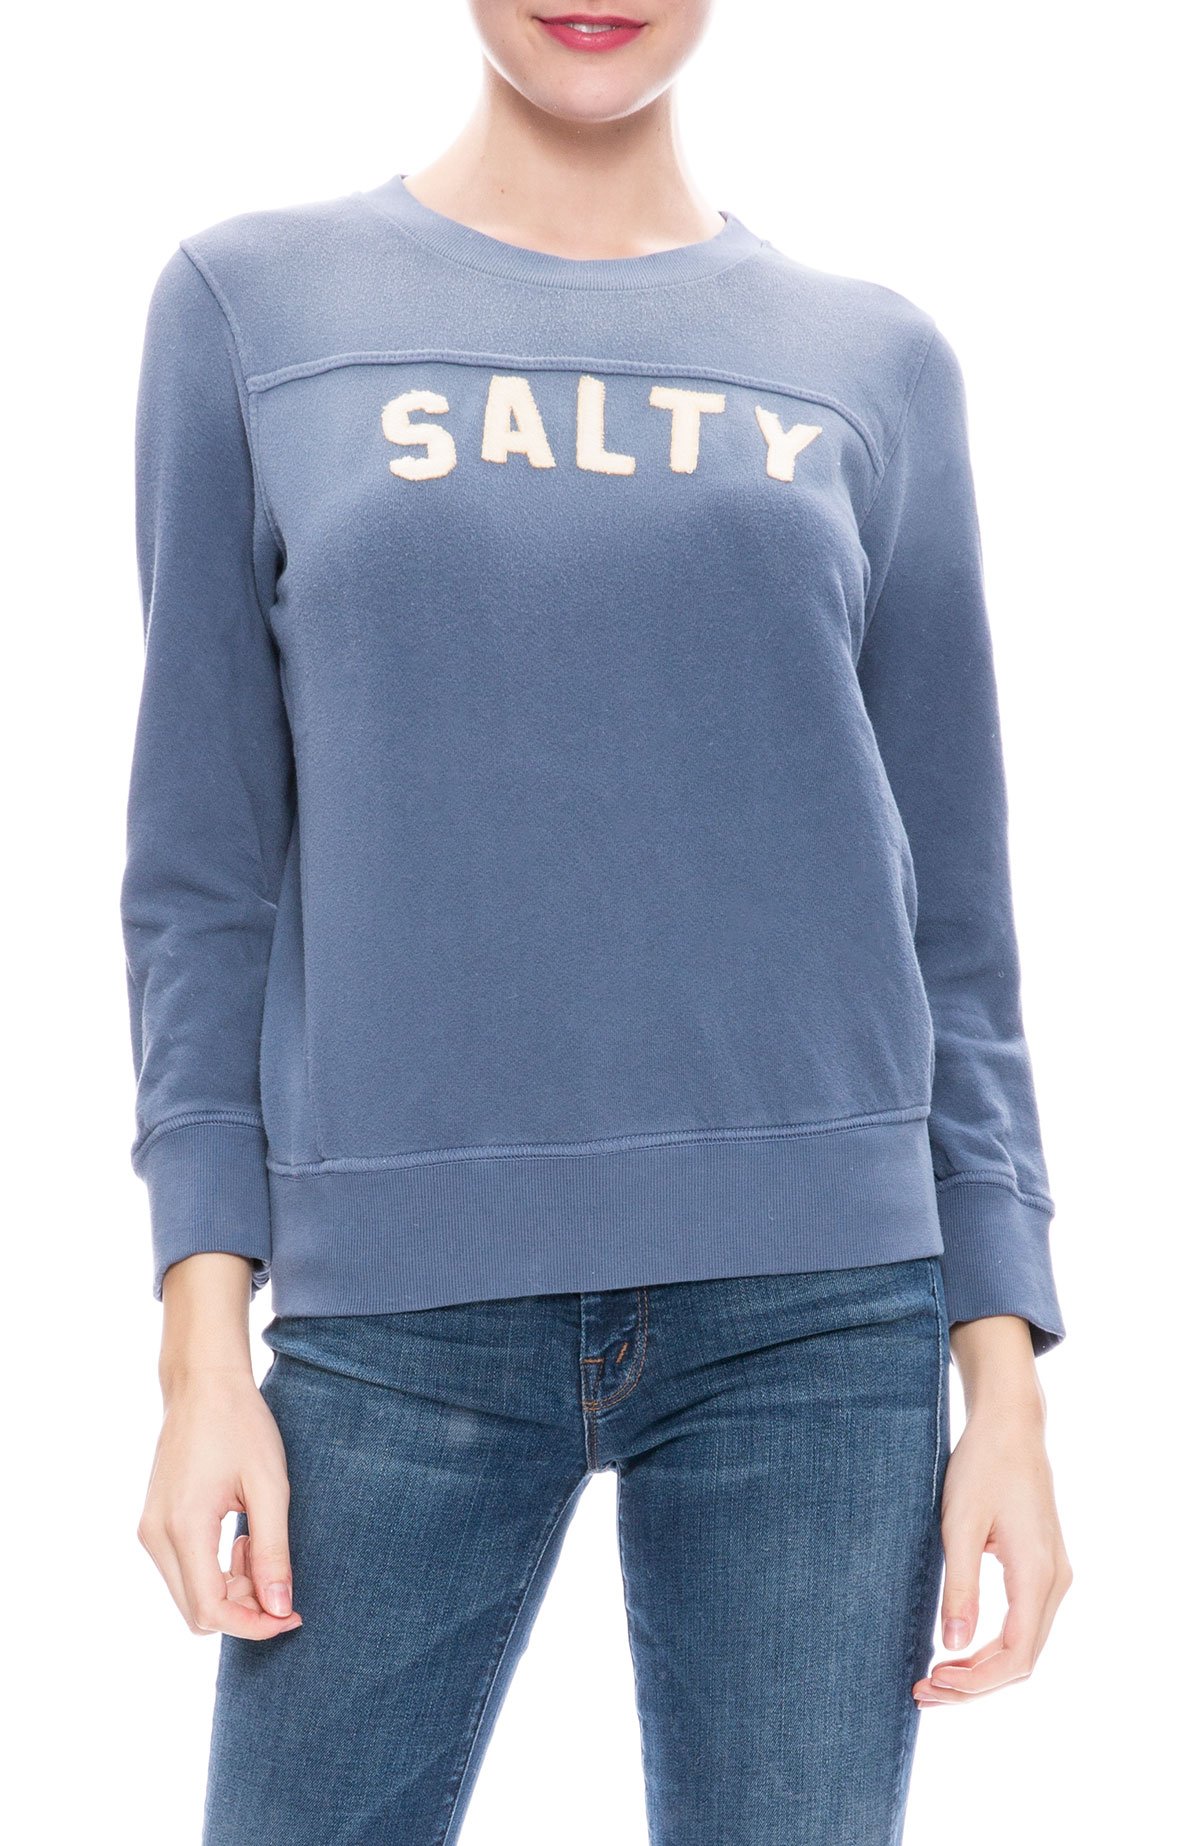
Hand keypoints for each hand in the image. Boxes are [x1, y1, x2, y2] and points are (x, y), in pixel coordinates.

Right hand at [137, 1365, 302, 1640]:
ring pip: (189, 1595)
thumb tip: (280, 1609)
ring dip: (229, 1589)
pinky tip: (239, 1539)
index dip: (253, 1625)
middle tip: (279, 1577)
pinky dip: (214, 1572)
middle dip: (243, 1609)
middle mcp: (156, 1536)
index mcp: (184, 1527)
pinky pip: (182, 1571)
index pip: (211, 1610)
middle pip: (196, 1612)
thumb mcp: (269, 1487)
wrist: (203, 1384)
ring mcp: (149, 1529)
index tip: (291, 1615)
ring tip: (258, 1546)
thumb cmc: (241, 1425)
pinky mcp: (153, 1523)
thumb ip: (273, 1551)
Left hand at [912, 1317, 1071, 1707]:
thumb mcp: (960, 1524)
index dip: (976, 1680)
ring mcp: (1052, 1575)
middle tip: (923, 1692)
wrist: (1009, 1426)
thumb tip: (952, 1645)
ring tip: (935, 1679)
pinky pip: (1022, 1624)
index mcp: (1038, 1574)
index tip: (933, 1681)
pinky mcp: (1041, 1568)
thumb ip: (959, 1586)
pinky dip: (992, 1647)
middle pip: (1022, 1659)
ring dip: (982, 1670)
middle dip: (975, 1684)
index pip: (1016, 1655)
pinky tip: (957, 1650)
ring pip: (1023, 1646)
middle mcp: (1055, 1581)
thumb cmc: (982, 1466)